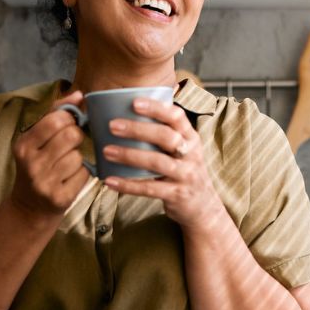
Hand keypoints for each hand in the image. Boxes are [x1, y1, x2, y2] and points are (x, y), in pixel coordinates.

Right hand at [10, 91, 91, 222]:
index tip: (68, 124)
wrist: (29, 207)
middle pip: (71, 136)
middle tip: (70, 144)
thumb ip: (55, 113)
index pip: (56, 119)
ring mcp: (44, 183)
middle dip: (76, 137)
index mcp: (23, 145)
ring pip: (79, 156)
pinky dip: (82, 174)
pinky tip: (70, 178)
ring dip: (78, 158)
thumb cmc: (37, 165)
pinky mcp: (60, 198)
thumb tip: (79, 94)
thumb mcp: (36, 139)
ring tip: (66, 165)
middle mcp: (31, 164)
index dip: (69, 119)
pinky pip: (85, 175)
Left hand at [102, 98, 223, 230]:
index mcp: (191, 138)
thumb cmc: (184, 171)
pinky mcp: (177, 195)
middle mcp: (191, 154)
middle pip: (166, 136)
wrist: (203, 207)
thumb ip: (165, 134)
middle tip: (113, 125)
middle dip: (138, 129)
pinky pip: (150, 188)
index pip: (177, 116)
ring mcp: (186, 175)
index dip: (157, 108)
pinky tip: (110, 180)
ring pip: (157, 162)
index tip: (134, 102)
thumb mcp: (183, 150)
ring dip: (130, 155)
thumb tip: (131, 111)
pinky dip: (128, 185)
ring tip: (107, 151)